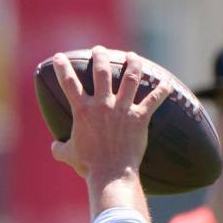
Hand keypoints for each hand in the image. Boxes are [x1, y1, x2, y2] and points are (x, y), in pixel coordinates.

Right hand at [51, 47, 171, 185]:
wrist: (111, 173)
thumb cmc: (88, 165)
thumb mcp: (68, 155)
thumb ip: (59, 147)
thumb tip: (54, 146)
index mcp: (82, 111)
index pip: (69, 83)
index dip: (62, 68)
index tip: (58, 57)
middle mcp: (102, 105)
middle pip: (102, 72)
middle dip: (100, 56)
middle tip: (99, 49)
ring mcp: (123, 109)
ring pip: (130, 78)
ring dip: (133, 63)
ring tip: (132, 55)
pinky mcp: (140, 118)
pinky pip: (154, 100)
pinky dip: (162, 90)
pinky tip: (167, 83)